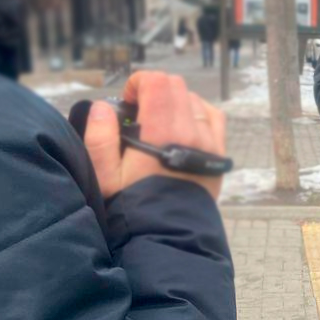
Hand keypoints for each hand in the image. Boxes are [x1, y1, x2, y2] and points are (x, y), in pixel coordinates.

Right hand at [85, 71, 227, 200]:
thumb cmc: (134, 207)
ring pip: (195, 100)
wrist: (169, 237)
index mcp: (163, 131)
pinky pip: (214, 117)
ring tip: (159, 123)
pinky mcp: (219, 154)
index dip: (138, 83)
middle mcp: (193, 131)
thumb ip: (100, 138)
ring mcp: (211, 141)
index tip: (127, 102)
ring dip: (174, 102)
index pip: (158, 82)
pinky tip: (184, 125)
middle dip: (154, 90)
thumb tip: (103, 107)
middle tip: (138, 112)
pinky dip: (198, 112)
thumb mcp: (105, 177)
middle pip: (176, 86)